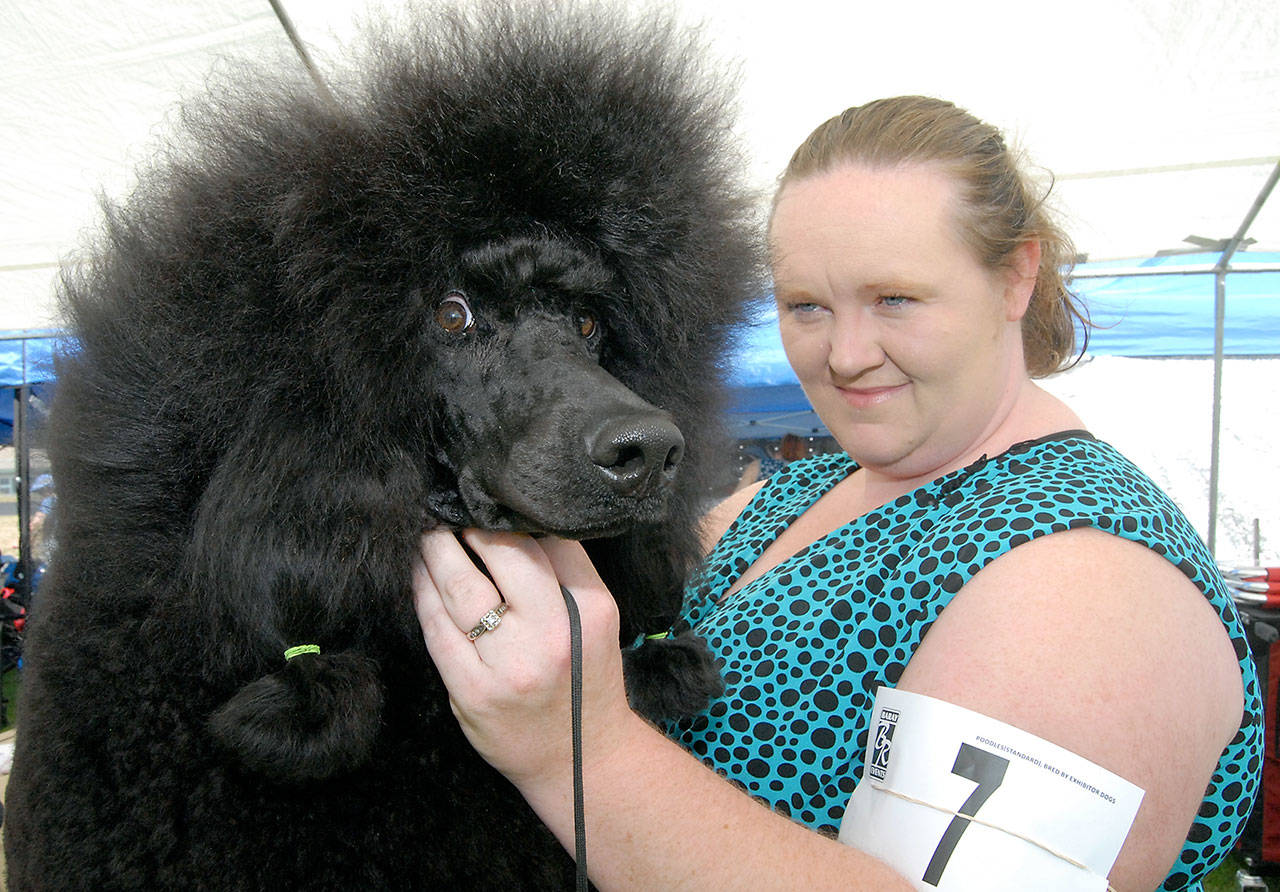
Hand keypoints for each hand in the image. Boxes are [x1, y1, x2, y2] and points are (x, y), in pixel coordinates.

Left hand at [412, 529, 635, 789]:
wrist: (581, 760)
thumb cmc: (585, 680)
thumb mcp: (596, 620)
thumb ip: (566, 571)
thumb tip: (516, 516)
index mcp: (590, 608)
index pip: (548, 539)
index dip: (513, 512)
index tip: (489, 499)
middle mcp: (552, 634)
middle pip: (502, 553)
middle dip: (469, 524)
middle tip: (449, 507)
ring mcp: (509, 664)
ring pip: (460, 587)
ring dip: (436, 551)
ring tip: (427, 533)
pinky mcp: (471, 690)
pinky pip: (437, 628)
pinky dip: (422, 593)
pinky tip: (418, 575)